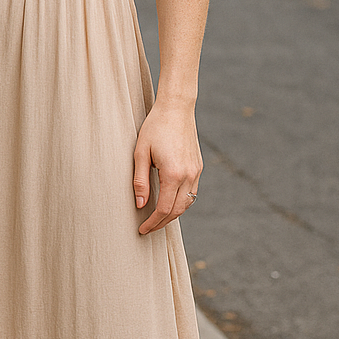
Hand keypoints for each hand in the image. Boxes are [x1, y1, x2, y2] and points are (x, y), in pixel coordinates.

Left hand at [132, 103, 202, 234]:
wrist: (176, 108)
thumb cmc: (154, 128)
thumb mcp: (140, 153)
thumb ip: (140, 181)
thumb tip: (140, 205)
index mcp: (173, 174)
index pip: (163, 209)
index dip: (152, 223)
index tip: (142, 229)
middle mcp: (188, 175)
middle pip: (176, 211)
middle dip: (161, 223)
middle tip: (147, 229)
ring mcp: (196, 171)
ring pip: (186, 204)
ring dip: (172, 215)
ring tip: (157, 219)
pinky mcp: (198, 166)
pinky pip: (191, 193)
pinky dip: (181, 203)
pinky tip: (169, 202)